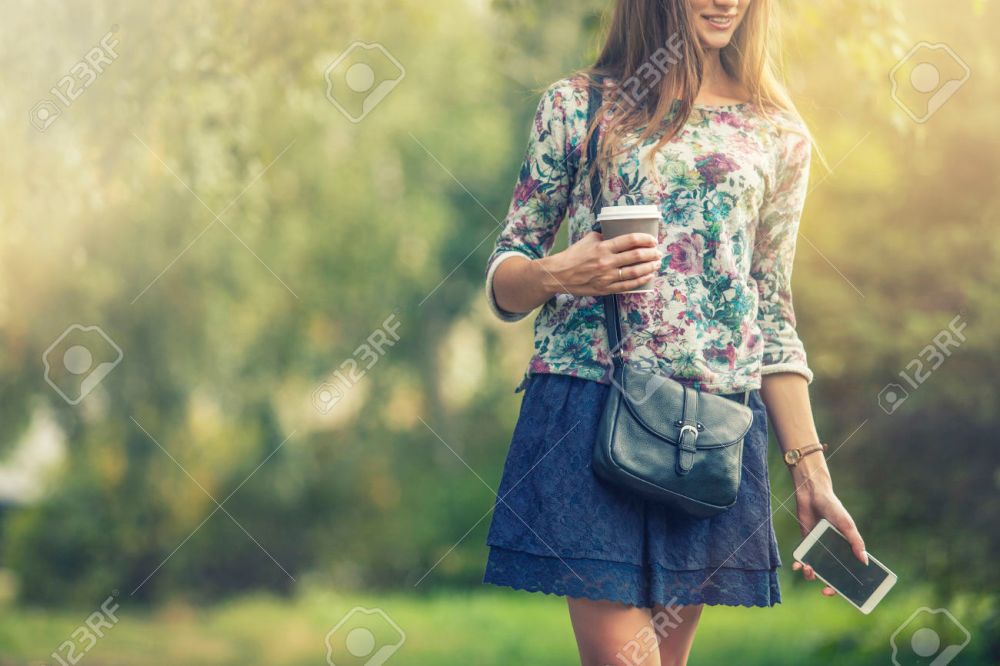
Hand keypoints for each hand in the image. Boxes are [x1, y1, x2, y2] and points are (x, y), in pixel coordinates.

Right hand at [538, 231, 661, 296]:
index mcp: (603, 247)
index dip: (645, 239)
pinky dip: (640, 280)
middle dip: (651, 254)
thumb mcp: (589, 239)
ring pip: (634, 272)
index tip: (653, 239)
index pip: (630, 240)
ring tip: (656, 264)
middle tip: (658, 252)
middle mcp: (606, 262)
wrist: (559, 274)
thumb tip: (620, 235)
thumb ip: (605, 237)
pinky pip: (627, 285)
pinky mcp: (606, 288)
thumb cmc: (573, 255)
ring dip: (649, 267)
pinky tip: (647, 276)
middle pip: (636, 256)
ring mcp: (607, 277)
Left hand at [791, 468, 867, 596]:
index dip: (850, 583)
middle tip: (826, 591)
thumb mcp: (847, 524)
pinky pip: (802, 558)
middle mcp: (833, 551)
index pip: (850, 570)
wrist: (812, 494)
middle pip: (832, 575)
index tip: (849, 594)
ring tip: (809, 569)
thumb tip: (864, 561)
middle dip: (829, 585)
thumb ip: (855, 542)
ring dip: (811, 575)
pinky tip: (797, 565)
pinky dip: (799, 564)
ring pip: (816, 569)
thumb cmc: (833, 508)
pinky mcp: (805, 543)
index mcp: (846, 548)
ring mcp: (819, 548)